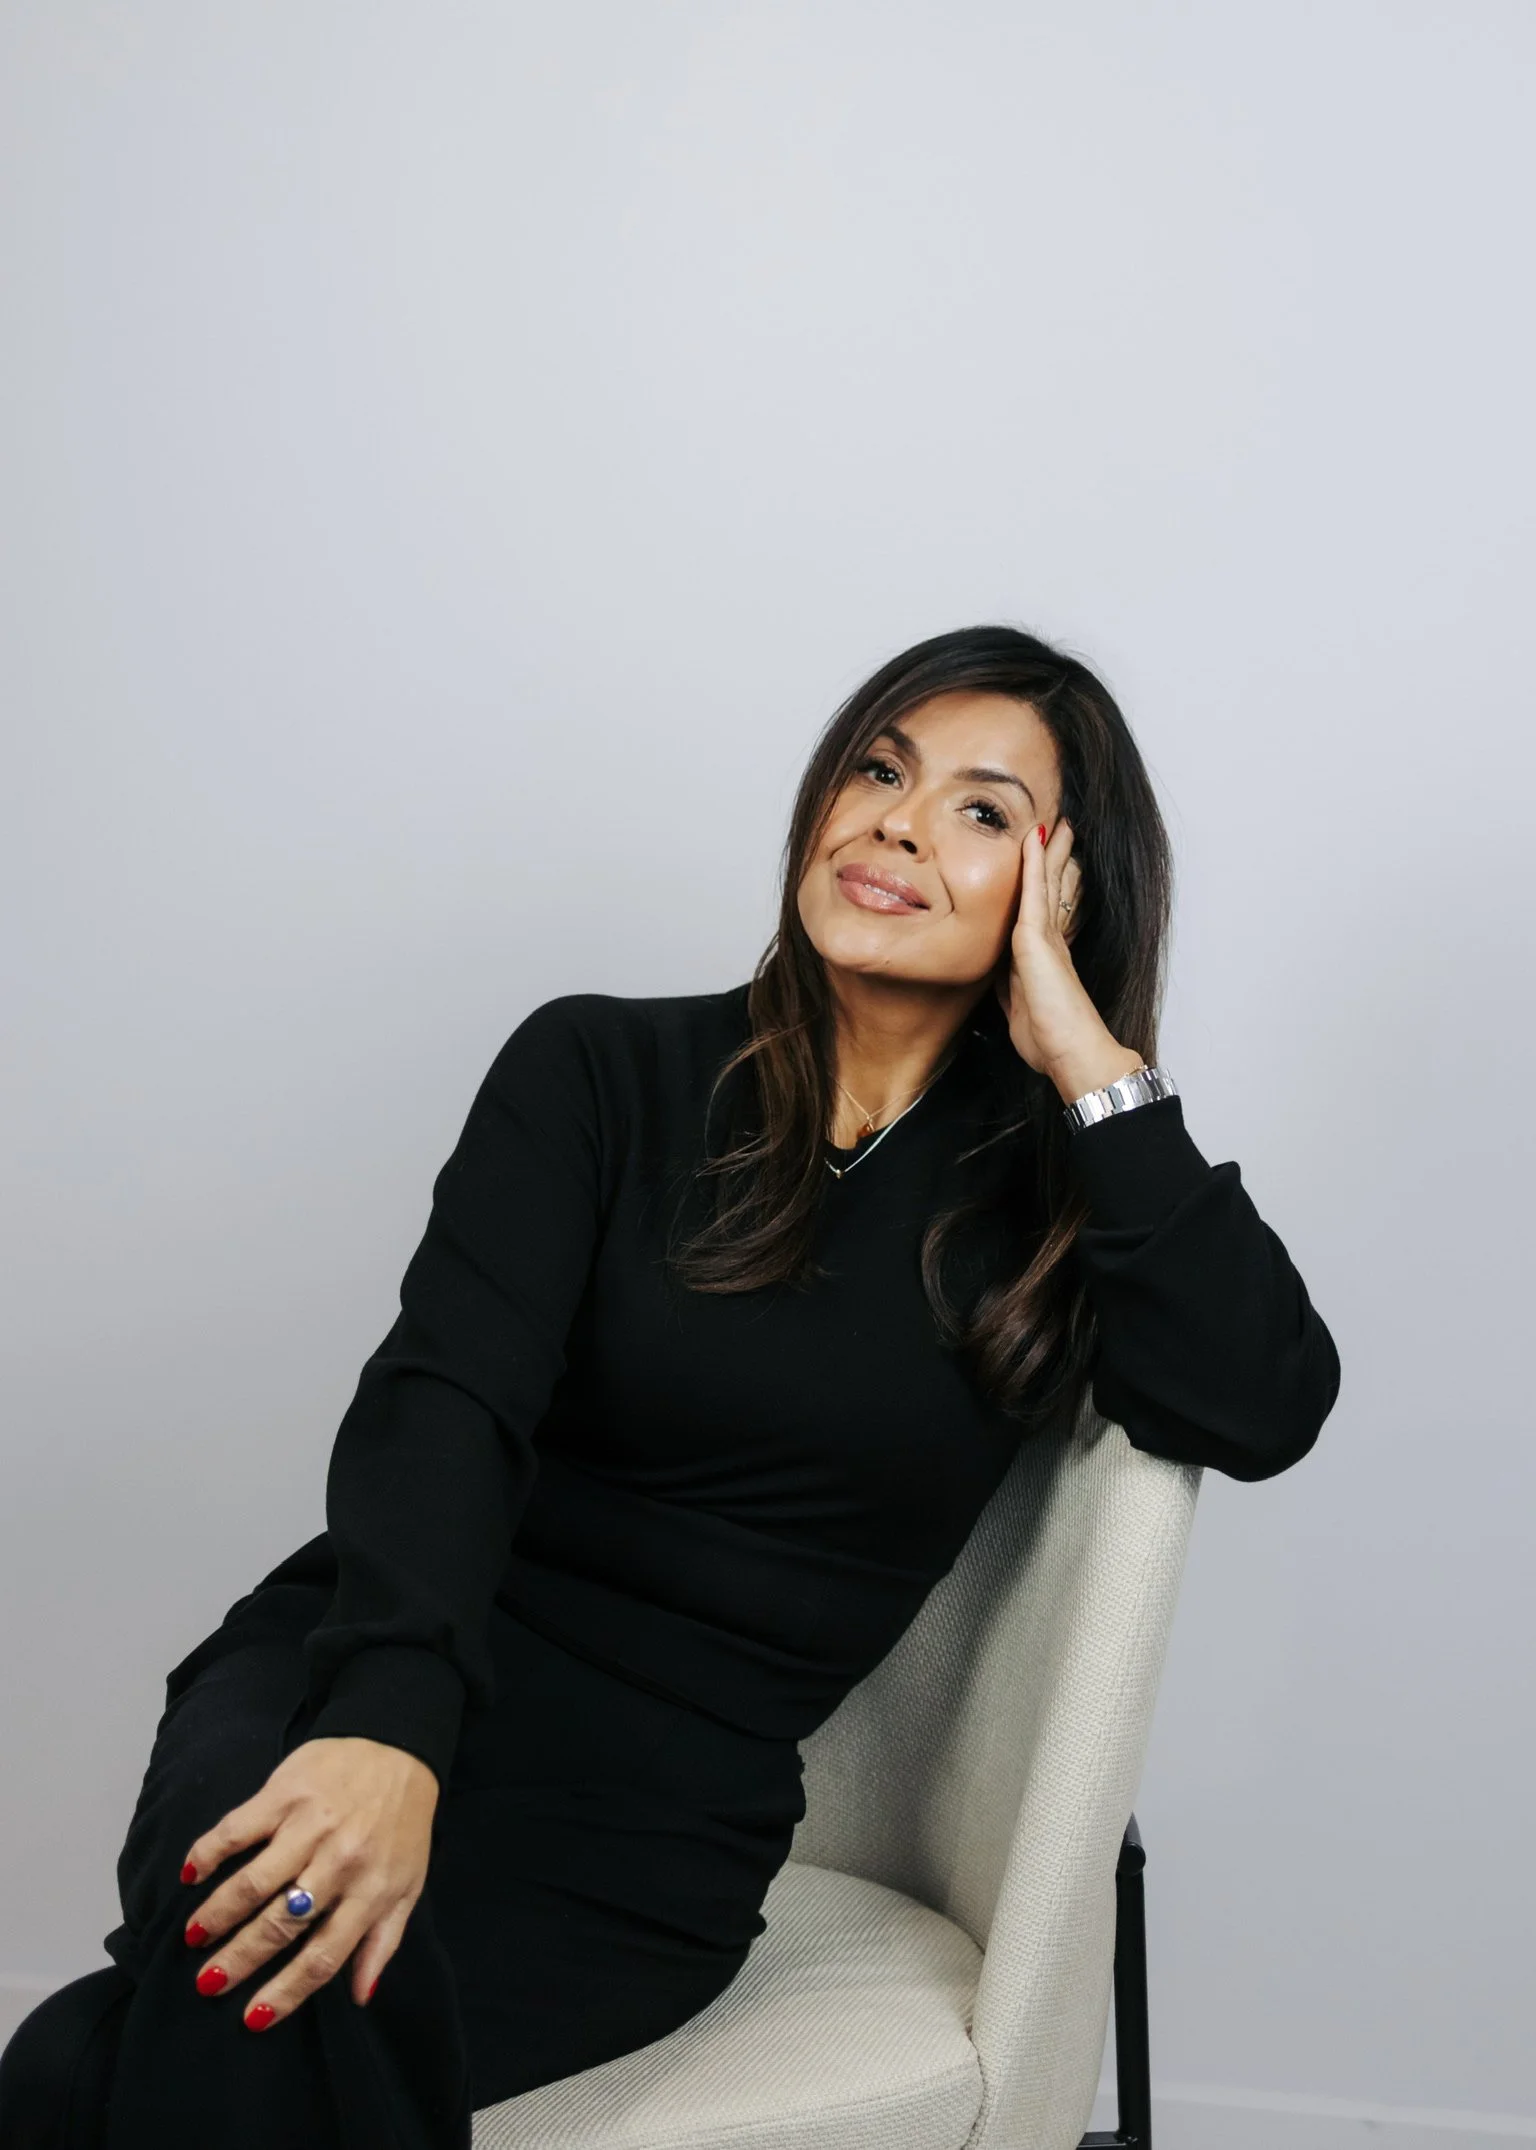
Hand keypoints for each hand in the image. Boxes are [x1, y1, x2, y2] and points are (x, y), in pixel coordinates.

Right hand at [179, 1736, 437, 2029]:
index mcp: (370, 1891)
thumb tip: (361, 1998)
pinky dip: (210, 1852)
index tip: (251, 2019)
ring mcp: (310, 1825)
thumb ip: (383, 1941)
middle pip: (281, 1924)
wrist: (399, 1744)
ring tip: (193, 1937)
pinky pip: (239, 1828)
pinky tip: (190, 1874)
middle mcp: (339, 1862)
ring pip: (254, 1881)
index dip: (285, 1993)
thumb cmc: (403, 1823)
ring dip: (218, 1913)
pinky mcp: (286, 1792)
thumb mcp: (408, 1884)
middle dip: (239, 1960)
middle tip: (207, 1984)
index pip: (322, 1957)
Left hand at [995, 819, 1144, 1102]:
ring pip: (1047, 885)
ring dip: (1050, 853)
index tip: (1050, 865)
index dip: (1047, 887)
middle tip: (1063, 831)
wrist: (1072, 1054)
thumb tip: (999, 983)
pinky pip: (1033, 893)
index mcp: (1046, 958)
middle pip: (1052, 891)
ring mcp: (1046, 939)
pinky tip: (1036, 839)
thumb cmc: (1049, 1042)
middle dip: (1055, 861)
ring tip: (1058, 824)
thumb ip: (1010, 991)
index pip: (1046, 911)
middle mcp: (1051, 942)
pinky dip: (1033, 865)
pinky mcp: (1037, 940)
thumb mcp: (1019, 1012)